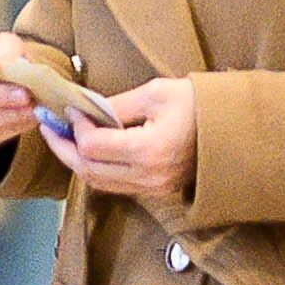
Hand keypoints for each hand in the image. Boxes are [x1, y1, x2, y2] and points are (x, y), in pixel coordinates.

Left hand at [56, 76, 196, 204]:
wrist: (235, 128)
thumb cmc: (200, 104)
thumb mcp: (156, 93)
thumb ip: (116, 105)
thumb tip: (85, 110)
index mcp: (149, 150)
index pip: (93, 146)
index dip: (75, 127)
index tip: (70, 109)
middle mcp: (149, 176)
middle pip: (89, 170)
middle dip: (63, 149)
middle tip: (49, 128)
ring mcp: (154, 188)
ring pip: (99, 182)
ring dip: (77, 162)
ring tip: (62, 139)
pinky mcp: (157, 190)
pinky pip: (116, 185)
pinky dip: (97, 169)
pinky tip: (89, 151)